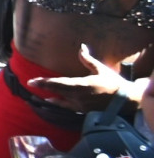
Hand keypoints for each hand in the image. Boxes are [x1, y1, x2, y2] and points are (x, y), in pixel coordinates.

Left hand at [33, 43, 151, 106]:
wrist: (126, 100)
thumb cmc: (114, 83)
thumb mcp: (101, 69)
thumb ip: (88, 60)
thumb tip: (82, 47)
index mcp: (82, 85)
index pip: (59, 83)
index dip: (44, 82)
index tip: (32, 81)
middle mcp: (79, 96)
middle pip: (57, 91)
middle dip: (43, 87)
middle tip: (31, 83)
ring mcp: (81, 105)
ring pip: (61, 100)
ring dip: (49, 95)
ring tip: (37, 92)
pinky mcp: (83, 111)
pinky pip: (67, 107)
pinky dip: (58, 103)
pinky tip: (50, 101)